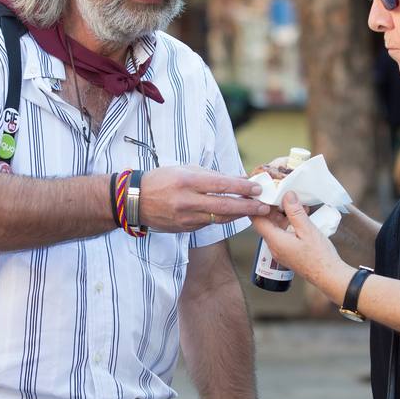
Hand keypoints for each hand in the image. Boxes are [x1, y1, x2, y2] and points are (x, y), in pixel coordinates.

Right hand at [137, 166, 269, 232]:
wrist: (135, 201)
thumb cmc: (161, 180)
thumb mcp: (184, 170)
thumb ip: (211, 175)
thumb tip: (237, 178)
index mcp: (187, 181)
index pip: (220, 184)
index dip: (241, 187)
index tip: (257, 188)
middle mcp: (187, 201)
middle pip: (224, 206)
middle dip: (247, 206)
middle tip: (264, 206)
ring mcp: (185, 217)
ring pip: (219, 218)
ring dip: (239, 215)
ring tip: (254, 211)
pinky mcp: (184, 228)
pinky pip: (208, 223)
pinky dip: (222, 218)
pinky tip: (232, 215)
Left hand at [251, 192, 348, 299]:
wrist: (329, 276)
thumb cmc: (319, 256)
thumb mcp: (308, 230)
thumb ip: (295, 212)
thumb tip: (287, 195)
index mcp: (275, 241)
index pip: (257, 220)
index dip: (257, 206)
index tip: (262, 194)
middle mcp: (274, 247)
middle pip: (266, 223)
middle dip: (273, 208)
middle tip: (282, 195)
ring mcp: (280, 251)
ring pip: (275, 229)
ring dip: (283, 216)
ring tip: (295, 204)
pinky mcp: (288, 253)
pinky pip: (283, 235)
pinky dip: (289, 224)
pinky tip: (301, 217)